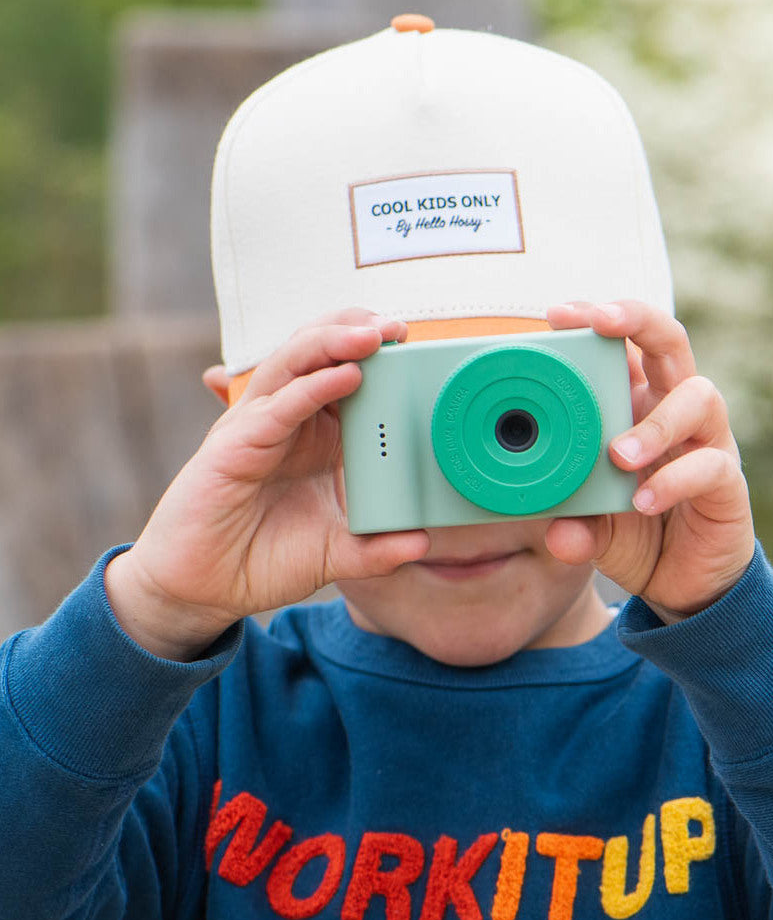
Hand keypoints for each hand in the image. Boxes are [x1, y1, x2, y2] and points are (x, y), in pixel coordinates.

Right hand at [105, 310, 429, 659]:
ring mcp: (256, 428)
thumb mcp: (333, 553)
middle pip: (318, 356)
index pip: (344, 377)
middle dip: (356, 333)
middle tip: (398, 328)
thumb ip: (376, 548)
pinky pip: (278, 407)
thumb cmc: (262, 560)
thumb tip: (421, 540)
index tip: (416, 347)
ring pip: (294, 366)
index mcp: (312, 435)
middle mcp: (284, 420)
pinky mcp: (233, 446)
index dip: (377, 357)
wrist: (204, 591)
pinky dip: (311, 388)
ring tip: (373, 335)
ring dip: (334, 344)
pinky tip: (345, 375)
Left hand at [544, 300, 754, 621]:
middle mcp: (673, 410)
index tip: (557, 314)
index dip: (596, 319)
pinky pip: (709, 466)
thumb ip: (574, 524)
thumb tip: (557, 533)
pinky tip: (645, 501)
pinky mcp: (727, 481)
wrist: (682, 583)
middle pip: (669, 341)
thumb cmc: (634, 533)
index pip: (622, 345)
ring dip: (656, 421)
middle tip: (600, 324)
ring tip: (619, 456)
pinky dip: (675, 480)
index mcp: (635, 405)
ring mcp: (706, 441)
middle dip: (635, 320)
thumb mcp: (592, 527)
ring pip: (699, 396)